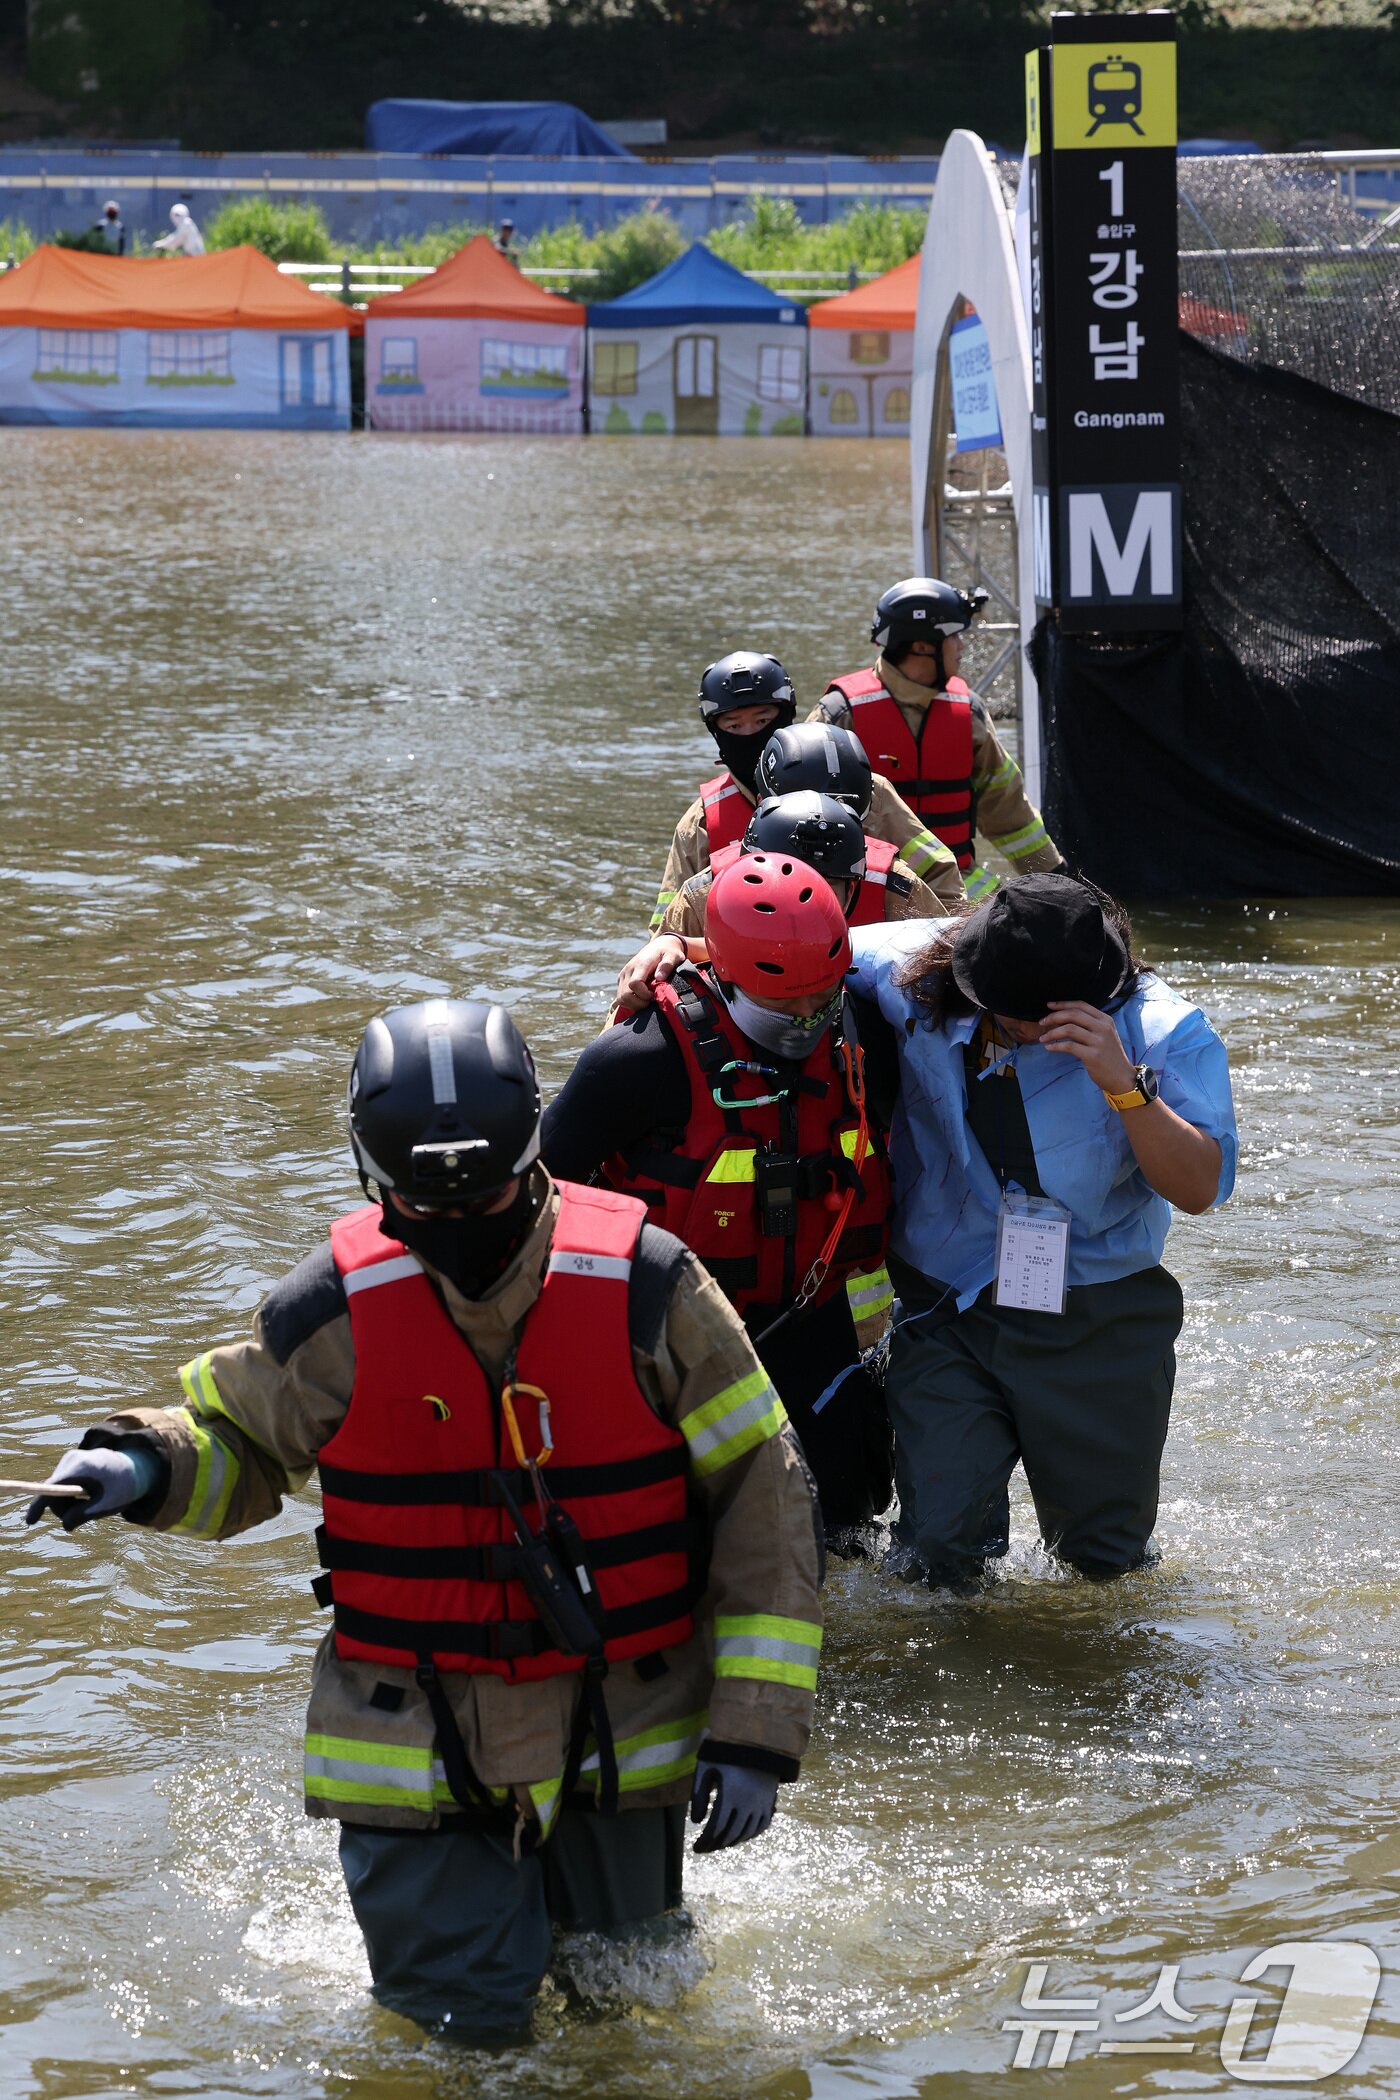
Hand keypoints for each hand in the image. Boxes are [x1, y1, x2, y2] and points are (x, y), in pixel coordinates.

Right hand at [25, 1444, 161, 1530]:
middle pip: (53, 1492)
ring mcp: (69, 1459)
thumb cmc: (123, 1486)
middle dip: (63, 1509)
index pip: (53, 1486)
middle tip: (84, 1514)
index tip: (30, 1521)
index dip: (40, 1505)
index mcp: (83, 1467)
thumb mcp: (108, 1504)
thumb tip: (65, 1525)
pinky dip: (69, 1496)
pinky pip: (60, 1486)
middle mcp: (72, 1459)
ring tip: (91, 1501)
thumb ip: (86, 1514)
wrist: (134, 1466)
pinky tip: (88, 1494)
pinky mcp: (69, 1462)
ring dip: (68, 1504)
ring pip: (55, 1491)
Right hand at [616, 936, 687, 1012]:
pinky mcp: (621, 979)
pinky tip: (641, 998)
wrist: (659, 946)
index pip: (635, 984)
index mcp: (641, 964)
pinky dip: (630, 1002)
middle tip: (651, 1000)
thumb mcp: (674, 956)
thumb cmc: (669, 953)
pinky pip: (620, 997)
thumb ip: (667, 965)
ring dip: (634, 1004)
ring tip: (647, 1000)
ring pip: (621, 998)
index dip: (644, 995)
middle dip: (639, 1003)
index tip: (654, 994)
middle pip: (625, 995)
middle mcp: (629, 969)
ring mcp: (623, 975)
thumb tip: (659, 977)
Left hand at [689, 1759, 778, 1853]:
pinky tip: (739, 1836)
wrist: (757, 1739)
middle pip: (730, 1835)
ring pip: (746, 1833)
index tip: (695, 1849)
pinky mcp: (769, 1801)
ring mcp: (761, 1804)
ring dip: (731, 1842)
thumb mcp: (706, 1769)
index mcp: (730, 1795)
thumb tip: (696, 1822)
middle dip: (715, 1845)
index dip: (705, 1842)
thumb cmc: (726, 1752)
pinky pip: (761, 1826)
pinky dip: (749, 1835)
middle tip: (705, 1848)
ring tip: (718, 1843)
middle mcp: (748, 1804)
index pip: (716, 1829)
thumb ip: (699, 1795)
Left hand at [1041, 1001, 1137, 1094]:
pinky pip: (1069, 1046)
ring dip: (1052, 1033)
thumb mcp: (1106, 1034)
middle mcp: (1103, 1028)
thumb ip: (1091, 1024)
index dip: (1063, 1004)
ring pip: (1069, 1029)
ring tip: (1043, 1038)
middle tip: (1042, 1023)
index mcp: (1105, 1020)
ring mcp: (1098, 1041)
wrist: (1122, 1076)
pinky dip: (1056, 1046)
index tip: (1049, 1005)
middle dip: (1054, 1017)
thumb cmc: (1110, 1055)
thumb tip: (1064, 1017)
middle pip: (1073, 1014)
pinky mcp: (1093, 1055)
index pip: (1081, 1005)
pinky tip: (1049, 1048)